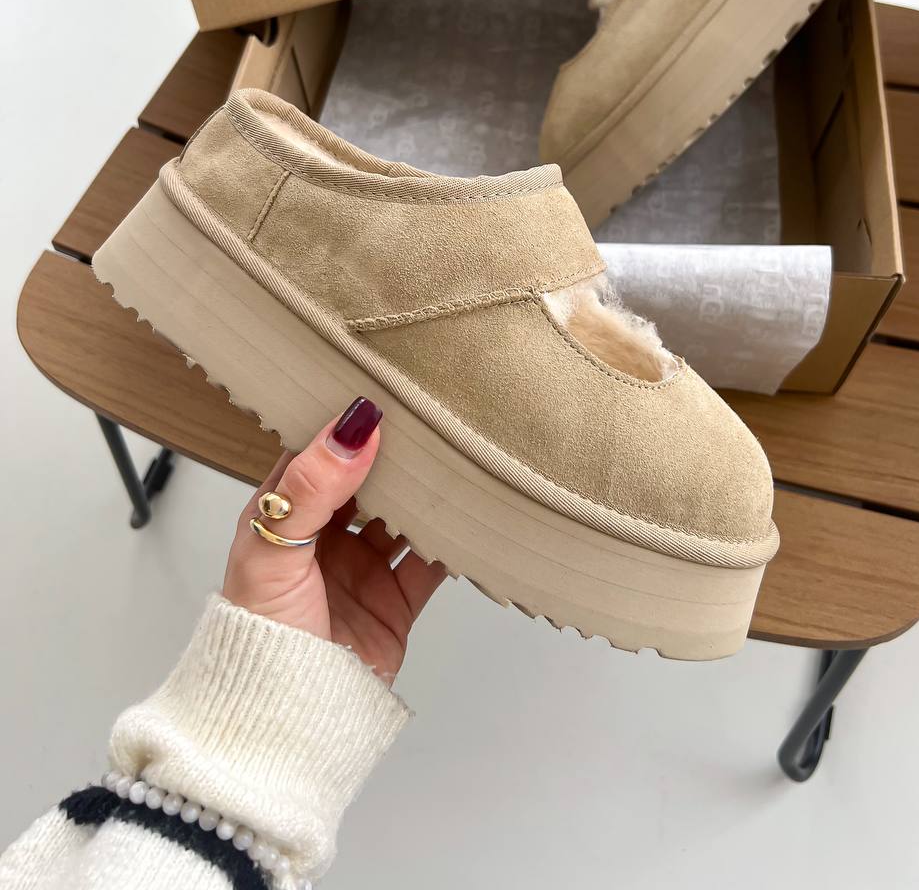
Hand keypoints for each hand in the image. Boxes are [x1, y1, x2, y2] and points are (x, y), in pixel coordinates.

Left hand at [223, 397, 445, 683]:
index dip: (344, 424)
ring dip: (425, 493)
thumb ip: (313, 486)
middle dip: (393, 454)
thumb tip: (354, 428)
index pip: (318, 454)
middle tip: (428, 417)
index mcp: (284, 516)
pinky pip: (430, 562)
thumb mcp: (273, 549)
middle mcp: (324, 538)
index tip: (380, 390)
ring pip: (403, 516)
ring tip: (454, 459)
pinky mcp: (394, 604)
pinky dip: (451, 541)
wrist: (283, 722)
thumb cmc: (256, 636)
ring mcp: (361, 570)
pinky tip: (467, 517)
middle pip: (367, 482)